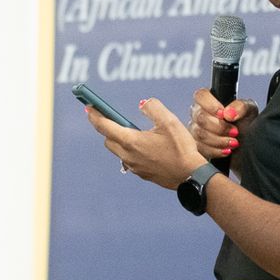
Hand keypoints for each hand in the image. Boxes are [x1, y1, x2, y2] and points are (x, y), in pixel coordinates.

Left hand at [87, 98, 204, 187]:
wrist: (191, 177)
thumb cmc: (181, 149)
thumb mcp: (169, 121)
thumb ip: (153, 107)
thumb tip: (143, 103)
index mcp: (131, 141)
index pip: (104, 126)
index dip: (94, 115)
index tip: (88, 107)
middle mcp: (128, 155)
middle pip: (108, 140)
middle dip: (107, 128)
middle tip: (113, 117)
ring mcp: (135, 167)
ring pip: (119, 151)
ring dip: (120, 140)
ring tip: (135, 132)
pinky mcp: (143, 174)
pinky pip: (130, 160)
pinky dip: (132, 151)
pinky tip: (147, 148)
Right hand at [191, 89, 257, 164]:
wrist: (248, 144)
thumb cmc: (247, 123)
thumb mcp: (250, 111)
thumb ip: (240, 107)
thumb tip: (228, 113)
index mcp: (210, 100)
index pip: (201, 95)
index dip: (211, 105)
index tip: (224, 114)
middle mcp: (199, 113)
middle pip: (200, 117)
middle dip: (220, 127)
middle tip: (235, 131)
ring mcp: (196, 130)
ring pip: (200, 134)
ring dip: (219, 140)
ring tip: (234, 142)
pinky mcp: (198, 146)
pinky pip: (201, 149)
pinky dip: (216, 151)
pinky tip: (227, 150)